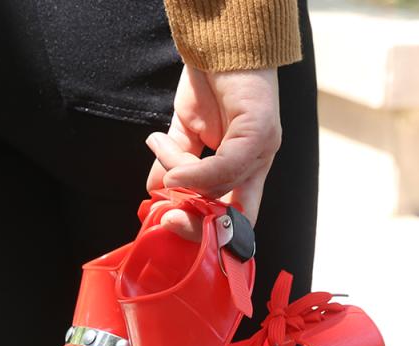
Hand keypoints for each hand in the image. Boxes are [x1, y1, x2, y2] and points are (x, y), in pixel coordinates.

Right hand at [146, 64, 280, 239]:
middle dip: (197, 224)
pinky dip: (196, 173)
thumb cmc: (208, 83)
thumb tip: (155, 192)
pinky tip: (174, 169)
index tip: (177, 229)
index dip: (210, 233)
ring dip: (183, 180)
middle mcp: (258, 165)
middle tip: (167, 219)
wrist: (217, 39)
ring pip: (221, 187)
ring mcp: (263, 149)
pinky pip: (228, 165)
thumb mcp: (184, 133)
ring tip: (162, 154)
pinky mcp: (260, 130)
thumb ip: (174, 164)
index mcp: (244, 170)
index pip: (236, 218)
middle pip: (234, 216)